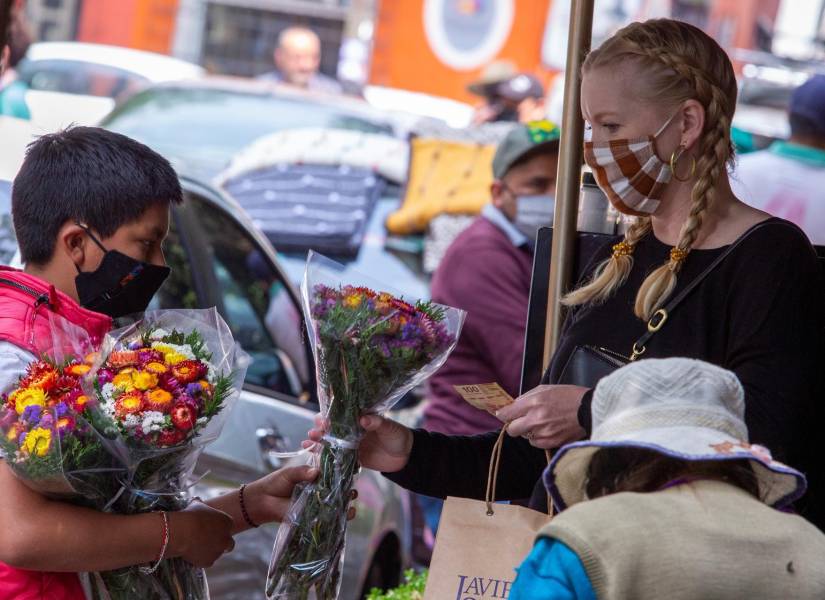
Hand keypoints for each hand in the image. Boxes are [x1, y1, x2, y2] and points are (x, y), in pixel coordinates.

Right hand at [169, 500, 233, 567]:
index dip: (219, 528)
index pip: (228, 526)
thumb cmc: (190, 515)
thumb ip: (200, 504)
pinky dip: (200, 559)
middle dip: (222, 544)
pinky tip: (191, 554)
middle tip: (211, 544)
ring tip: (194, 547)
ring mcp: (219, 551)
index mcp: (227, 522)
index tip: (211, 529)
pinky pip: (206, 561)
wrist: (182, 531)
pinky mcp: (209, 561)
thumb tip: (196, 500)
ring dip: (209, 551)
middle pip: (229, 544)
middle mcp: (227, 538)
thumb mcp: (196, 505)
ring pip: (216, 553)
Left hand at [241, 466, 358, 525]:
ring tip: (352, 503)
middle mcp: (318, 492)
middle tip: (353, 491)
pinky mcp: (311, 517)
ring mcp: (316, 505)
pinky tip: (346, 515)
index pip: (333, 476)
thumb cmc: (275, 483)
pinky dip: (337, 517)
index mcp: (315, 478)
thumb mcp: (289, 474)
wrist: (261, 500)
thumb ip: (302, 472)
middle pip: (338, 491)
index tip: (354, 472)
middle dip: (348, 491)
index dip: (344, 475)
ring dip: (346, 505)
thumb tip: (316, 472)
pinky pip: (326, 518)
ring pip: (335, 505)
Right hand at [304, 414, 412, 472]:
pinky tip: (312, 454)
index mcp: (360, 418)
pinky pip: (336, 456)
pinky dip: (324, 455)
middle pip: (332, 427)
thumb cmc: (398, 436)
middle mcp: (352, 430)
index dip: (330, 415)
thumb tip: (364, 419)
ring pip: (331, 441)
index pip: (342, 414)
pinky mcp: (352, 458)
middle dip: (320, 428)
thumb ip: (377, 423)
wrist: (405, 457)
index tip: (321, 418)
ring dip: (318, 441)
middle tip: (314, 431)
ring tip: (308, 442)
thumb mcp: (389, 427)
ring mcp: (351, 444)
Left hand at [495, 385, 587, 448]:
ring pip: (525, 437)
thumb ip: (527, 397)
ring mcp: (543, 432)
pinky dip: (538, 438)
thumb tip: (515, 405)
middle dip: (513, 425)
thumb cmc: (568, 396)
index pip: (508, 413)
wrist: (589, 409)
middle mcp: (536, 419)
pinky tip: (547, 431)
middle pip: (512, 429)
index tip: (503, 415)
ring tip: (540, 424)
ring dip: (528, 432)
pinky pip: (536, 444)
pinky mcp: (552, 442)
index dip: (503, 414)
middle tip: (520, 421)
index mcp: (533, 402)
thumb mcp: (546, 389)